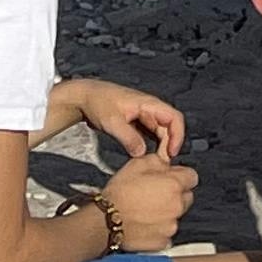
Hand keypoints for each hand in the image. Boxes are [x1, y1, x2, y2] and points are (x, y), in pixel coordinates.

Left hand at [64, 75, 184, 159]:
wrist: (84, 97)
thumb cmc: (98, 103)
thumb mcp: (112, 121)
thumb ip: (128, 137)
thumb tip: (142, 153)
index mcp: (147, 103)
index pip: (174, 117)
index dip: (177, 135)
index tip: (171, 153)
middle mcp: (148, 109)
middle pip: (169, 127)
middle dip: (168, 145)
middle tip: (161, 165)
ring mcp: (142, 116)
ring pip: (160, 133)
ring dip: (160, 147)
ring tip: (154, 164)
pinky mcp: (135, 123)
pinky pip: (149, 135)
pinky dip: (151, 146)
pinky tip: (144, 158)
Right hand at [96, 154, 197, 251]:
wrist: (107, 221)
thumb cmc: (120, 193)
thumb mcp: (138, 163)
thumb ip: (158, 161)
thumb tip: (167, 164)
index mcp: (174, 184)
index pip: (192, 177)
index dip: (181, 175)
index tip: (171, 177)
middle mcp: (177, 206)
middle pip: (187, 197)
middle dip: (176, 194)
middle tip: (157, 193)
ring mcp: (171, 226)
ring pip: (177, 215)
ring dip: (167, 212)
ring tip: (148, 209)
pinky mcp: (163, 242)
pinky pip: (167, 233)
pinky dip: (160, 228)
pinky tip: (146, 223)